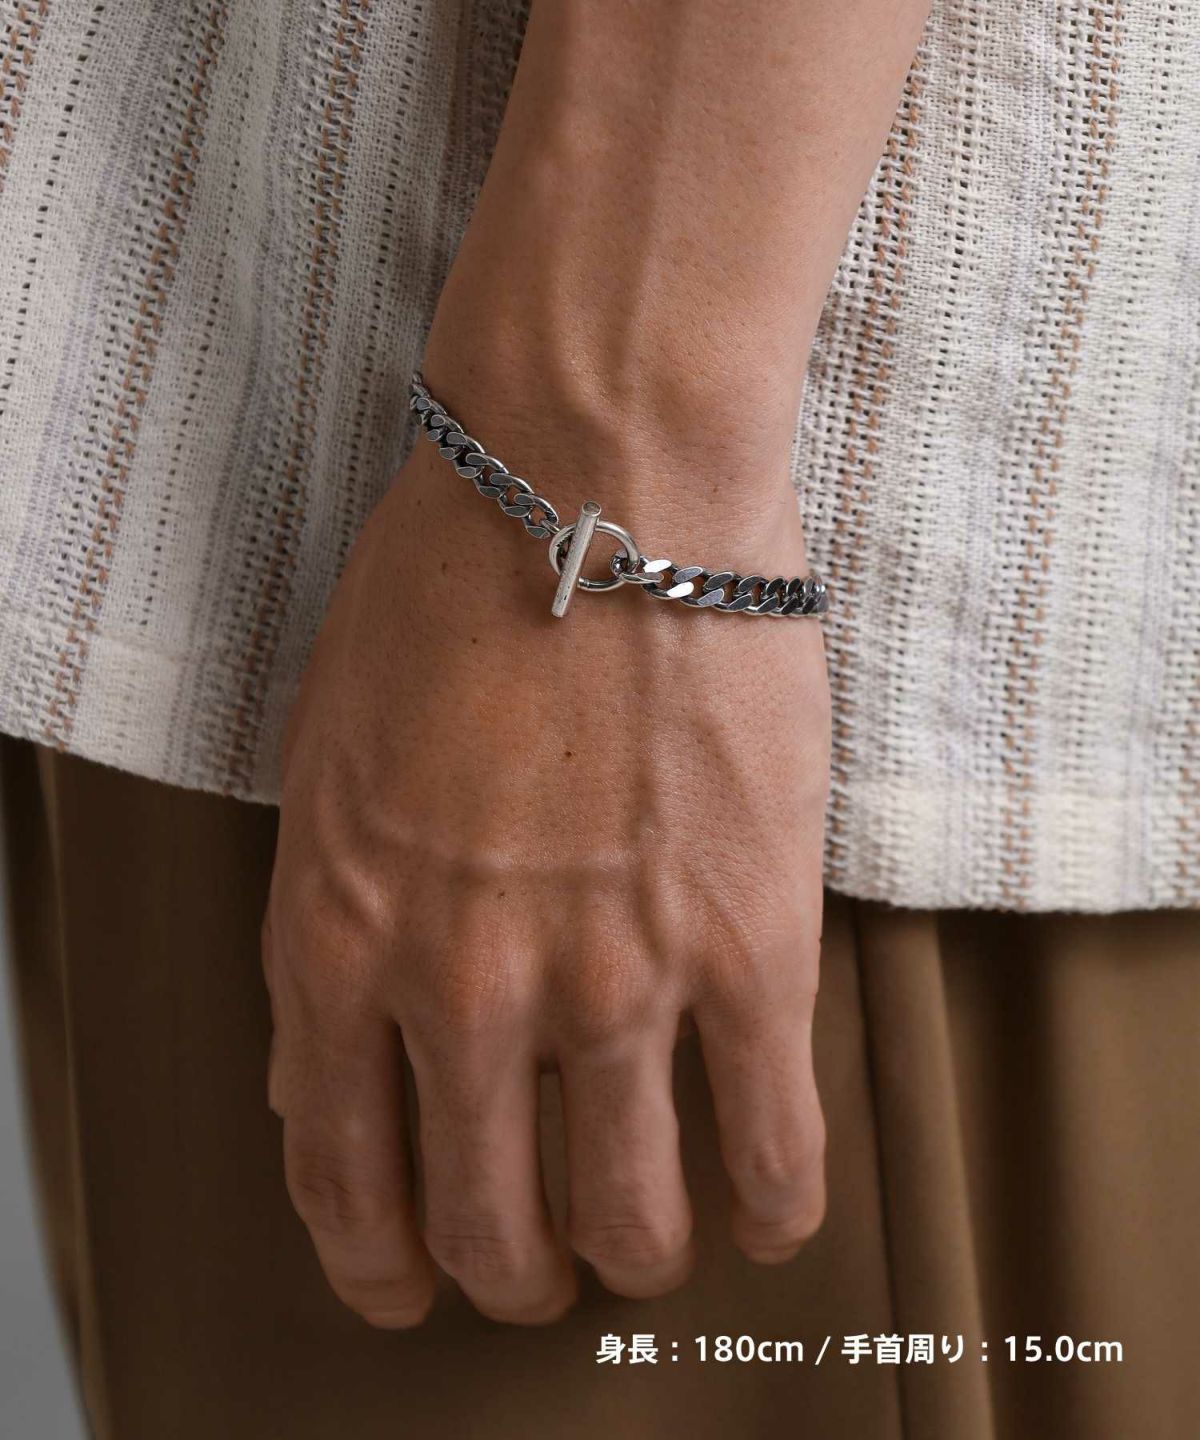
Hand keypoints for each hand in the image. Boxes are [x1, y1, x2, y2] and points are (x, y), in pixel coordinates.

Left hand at [262, 415, 831, 1327]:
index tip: (408, 1280)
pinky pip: (768, 1147)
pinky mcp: (746, 943)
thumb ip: (324, 926)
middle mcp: (464, 988)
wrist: (594, 477)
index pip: (342, 1175)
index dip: (378, 1260)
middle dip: (513, 1272)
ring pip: (630, 1220)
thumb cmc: (447, 588)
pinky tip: (766, 1209)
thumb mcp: (324, 762)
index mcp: (341, 939)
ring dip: (636, 1257)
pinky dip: (768, 1207)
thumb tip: (326, 1062)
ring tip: (648, 1242)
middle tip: (539, 1262)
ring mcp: (610, 979)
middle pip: (490, 1226)